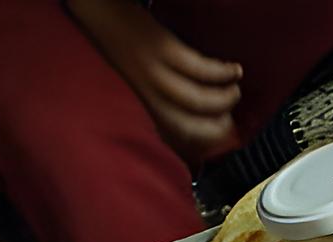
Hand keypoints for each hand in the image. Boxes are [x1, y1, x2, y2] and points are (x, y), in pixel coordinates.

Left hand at [67, 0, 242, 161]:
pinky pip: (199, 68)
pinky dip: (222, 72)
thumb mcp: (134, 79)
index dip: (202, 139)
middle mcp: (145, 92)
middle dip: (215, 126)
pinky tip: (234, 71)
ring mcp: (153, 71)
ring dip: (224, 100)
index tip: (221, 133)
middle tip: (231, 118)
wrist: (97, 10)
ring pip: (196, 99)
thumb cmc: (121, 44)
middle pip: (187, 123)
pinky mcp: (162, 48)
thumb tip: (191, 114)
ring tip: (235, 92)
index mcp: (140, 101)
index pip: (174, 132)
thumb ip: (156, 98)